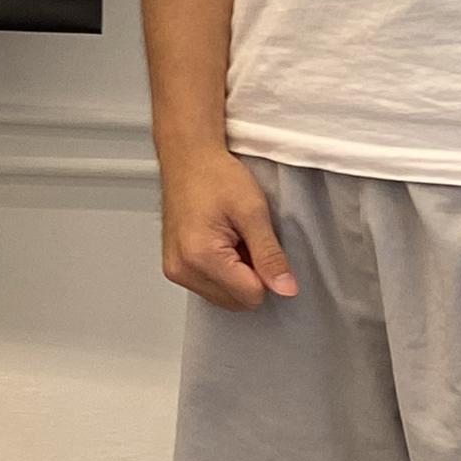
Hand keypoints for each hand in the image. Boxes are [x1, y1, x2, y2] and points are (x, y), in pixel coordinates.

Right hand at [161, 147, 300, 307]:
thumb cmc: (215, 175)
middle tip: (243, 239)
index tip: (257, 243)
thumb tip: (285, 288)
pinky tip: (220, 243)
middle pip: (237, 301)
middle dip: (250, 275)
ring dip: (236, 274)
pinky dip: (222, 271)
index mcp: (201, 256)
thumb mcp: (253, 211)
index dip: (264, 271)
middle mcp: (183, 269)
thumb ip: (270, 255)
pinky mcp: (175, 268)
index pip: (251, 295)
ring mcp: (176, 271)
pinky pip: (210, 287)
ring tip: (231, 238)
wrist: (188, 158)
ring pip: (225, 298)